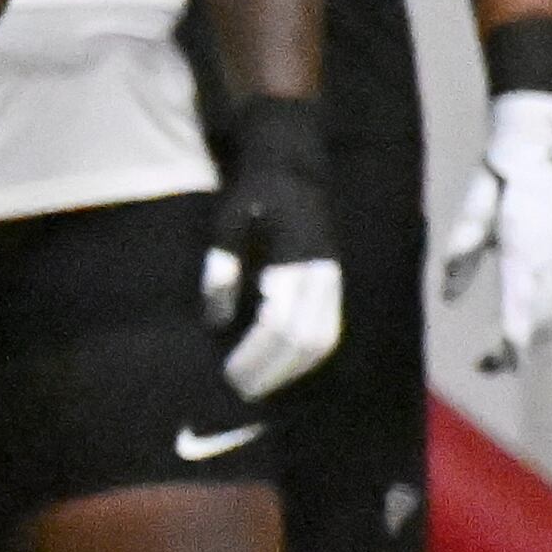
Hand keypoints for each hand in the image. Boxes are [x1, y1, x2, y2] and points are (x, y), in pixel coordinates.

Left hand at [202, 96, 344, 400]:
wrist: (295, 161)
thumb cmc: (254, 191)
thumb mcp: (228, 222)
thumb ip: (221, 269)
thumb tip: (216, 321)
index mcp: (296, 260)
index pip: (279, 325)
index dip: (255, 356)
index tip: (229, 374)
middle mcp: (323, 274)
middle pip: (306, 341)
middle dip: (273, 370)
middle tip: (240, 389)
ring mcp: (333, 278)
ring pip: (325, 339)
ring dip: (293, 368)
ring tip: (259, 384)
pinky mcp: (334, 281)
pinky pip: (330, 328)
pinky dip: (308, 354)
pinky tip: (282, 365)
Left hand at [442, 88, 551, 364]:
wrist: (545, 153)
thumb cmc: (502, 178)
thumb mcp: (476, 205)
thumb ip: (461, 248)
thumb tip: (446, 297)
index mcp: (525, 246)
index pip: (520, 302)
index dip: (513, 336)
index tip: (500, 361)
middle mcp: (551, 259)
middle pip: (539, 319)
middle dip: (516, 350)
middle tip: (484, 366)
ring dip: (532, 341)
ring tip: (500, 356)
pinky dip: (548, 325)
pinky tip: (529, 334)